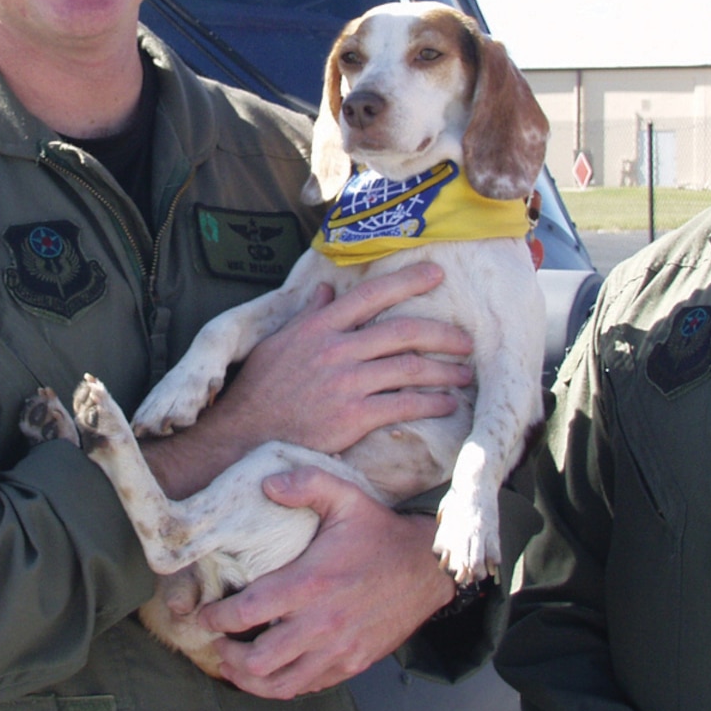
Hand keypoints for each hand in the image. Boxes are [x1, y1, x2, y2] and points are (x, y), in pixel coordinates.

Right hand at [144, 263, 471, 496]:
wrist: (245, 436)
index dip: (408, 281)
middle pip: (402, 331)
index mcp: (319, 327)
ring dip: (444, 371)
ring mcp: (347, 382)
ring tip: (464, 373)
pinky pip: (403, 405)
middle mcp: (336, 348)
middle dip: (442, 333)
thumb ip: (307, 316)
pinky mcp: (354, 416)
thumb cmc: (259, 390)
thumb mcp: (277, 343)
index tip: (436, 274)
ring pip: (409, 368)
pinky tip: (446, 404)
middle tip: (465, 338)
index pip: (371, 295)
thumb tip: (323, 289)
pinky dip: (431, 403)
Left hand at [198, 467, 454, 698]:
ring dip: (249, 679)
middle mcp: (322, 623)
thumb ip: (305, 483)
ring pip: (279, 685)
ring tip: (234, 665)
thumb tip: (266, 484)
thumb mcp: (345, 496)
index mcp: (311, 583)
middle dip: (226, 656)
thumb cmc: (379, 533)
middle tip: (215, 643)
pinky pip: (307, 687)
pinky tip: (270, 670)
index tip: (203, 613)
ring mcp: (338, 650)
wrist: (428, 569)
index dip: (216, 617)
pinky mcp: (352, 664)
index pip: (247, 612)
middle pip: (257, 660)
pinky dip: (281, 684)